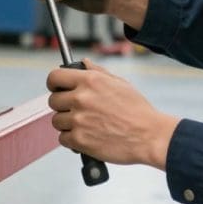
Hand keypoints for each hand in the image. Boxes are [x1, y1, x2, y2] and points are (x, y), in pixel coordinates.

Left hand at [46, 58, 179, 169]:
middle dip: (62, 106)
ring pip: (57, 121)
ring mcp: (79, 120)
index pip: (54, 77)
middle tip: (76, 110)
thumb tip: (83, 63)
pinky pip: (63, 139)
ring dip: (67, 124)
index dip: (54, 84)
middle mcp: (81, 98)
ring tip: (85, 125)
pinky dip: (72, 140)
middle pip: (53, 101)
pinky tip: (86, 136)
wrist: (149, 136)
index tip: (58, 89)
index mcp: (90, 81)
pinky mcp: (80, 140)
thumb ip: (97, 72)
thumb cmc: (137, 110)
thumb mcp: (120, 83)